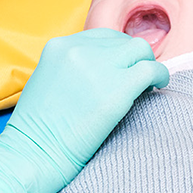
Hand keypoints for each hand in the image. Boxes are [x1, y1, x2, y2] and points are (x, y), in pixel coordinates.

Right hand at [0, 28, 168, 192]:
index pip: (100, 37)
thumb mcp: (46, 82)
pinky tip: (158, 87)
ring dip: (146, 63)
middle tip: (135, 77)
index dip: (114, 52)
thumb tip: (101, 69)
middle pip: (121, 41)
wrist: (32, 155)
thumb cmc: (36, 131)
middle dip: (130, 58)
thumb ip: (70, 68)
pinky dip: (160, 76)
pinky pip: (151, 69)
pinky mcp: (119, 86)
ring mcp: (100, 66)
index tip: (120, 67)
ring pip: (140, 49)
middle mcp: (79, 49)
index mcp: (59, 46)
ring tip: (148, 83)